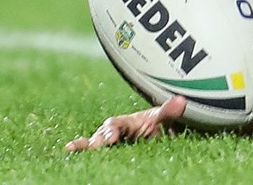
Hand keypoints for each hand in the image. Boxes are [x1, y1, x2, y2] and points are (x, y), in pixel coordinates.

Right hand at [64, 96, 187, 151]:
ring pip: (97, 141)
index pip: (117, 123)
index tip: (111, 136)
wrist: (163, 131)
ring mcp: (114, 141)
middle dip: (98, 139)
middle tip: (94, 146)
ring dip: (87, 144)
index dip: (112, 129)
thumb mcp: (167, 119)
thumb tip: (182, 101)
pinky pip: (99, 151)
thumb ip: (169, 112)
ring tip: (74, 148)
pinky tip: (70, 152)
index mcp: (129, 121)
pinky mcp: (113, 150)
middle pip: (103, 133)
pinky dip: (84, 151)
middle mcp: (117, 130)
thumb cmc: (162, 123)